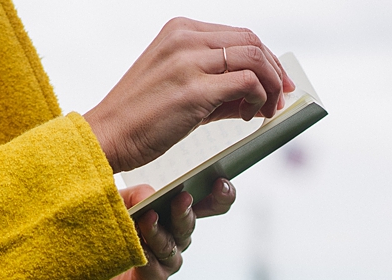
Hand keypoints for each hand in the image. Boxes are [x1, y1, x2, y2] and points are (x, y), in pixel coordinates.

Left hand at [67, 179, 235, 279]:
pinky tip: (139, 248)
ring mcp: (164, 262)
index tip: (221, 181)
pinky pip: (154, 270)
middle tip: (181, 198)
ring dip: (160, 233)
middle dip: (186, 212)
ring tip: (148, 218)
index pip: (205, 205)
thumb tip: (151, 194)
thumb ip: (134, 195)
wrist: (79, 270)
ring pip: (171, 247)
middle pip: (188, 225)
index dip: (218, 196)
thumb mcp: (114, 203)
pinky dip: (147, 258)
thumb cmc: (100, 231)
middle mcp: (173, 238)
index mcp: (171, 215)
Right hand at [84, 18, 293, 173]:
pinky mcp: (194, 89)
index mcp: (180, 31)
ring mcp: (189, 61)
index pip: (238, 34)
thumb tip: (257, 93)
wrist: (109, 136)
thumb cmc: (141, 118)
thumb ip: (218, 85)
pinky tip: (250, 116)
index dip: (266, 58)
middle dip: (275, 70)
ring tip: (266, 110)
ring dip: (271, 87)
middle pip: (252, 42)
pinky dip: (258, 98)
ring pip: (254, 60)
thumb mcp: (181, 88)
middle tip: (282, 97)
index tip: (278, 81)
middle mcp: (185, 38)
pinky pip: (246, 83)